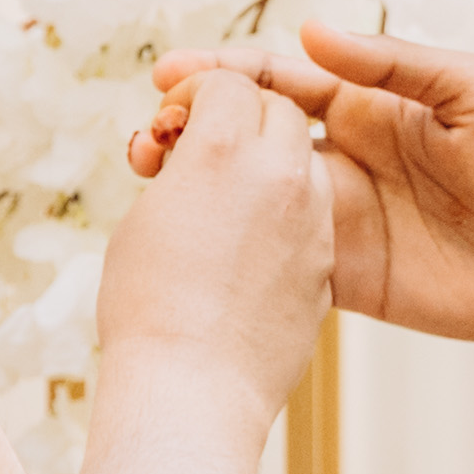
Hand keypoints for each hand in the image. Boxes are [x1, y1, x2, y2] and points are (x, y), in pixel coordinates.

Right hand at [93, 66, 329, 410]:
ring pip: (301, 161)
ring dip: (267, 163)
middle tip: (194, 152)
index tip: (170, 124)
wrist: (191, 388)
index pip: (228, 84)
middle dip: (239, 118)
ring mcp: (312, 219)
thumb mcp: (147, 216)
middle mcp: (279, 173)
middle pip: (275, 112)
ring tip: (218, 200)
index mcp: (224, 147)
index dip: (196, 95)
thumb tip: (193, 159)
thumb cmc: (147, 304)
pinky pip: (311, 216)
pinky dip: (283, 213)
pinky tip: (243, 245)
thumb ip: (180, 170)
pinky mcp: (326, 263)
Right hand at [128, 23, 473, 345]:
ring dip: (203, 192)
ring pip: (252, 201)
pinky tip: (200, 251)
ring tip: (151, 185)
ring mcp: (343, 220)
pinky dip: (240, 255)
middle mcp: (346, 159)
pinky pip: (282, 262)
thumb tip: (309, 35)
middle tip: (145, 139)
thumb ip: (394, 65)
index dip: (223, 76)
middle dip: (192, 133)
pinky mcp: (352, 277)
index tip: (170, 78)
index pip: (278, 82)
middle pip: (249, 140)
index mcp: (370, 106)